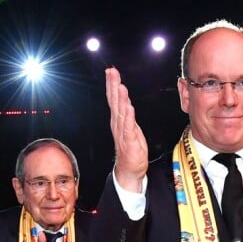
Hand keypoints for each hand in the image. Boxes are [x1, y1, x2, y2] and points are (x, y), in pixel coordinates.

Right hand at [105, 67, 147, 190]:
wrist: (130, 170)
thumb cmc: (131, 148)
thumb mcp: (130, 127)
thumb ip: (126, 114)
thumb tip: (125, 100)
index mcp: (118, 120)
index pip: (114, 99)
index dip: (112, 84)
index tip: (111, 71)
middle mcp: (118, 124)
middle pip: (115, 102)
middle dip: (113, 86)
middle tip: (112, 72)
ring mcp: (123, 132)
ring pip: (121, 112)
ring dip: (120, 99)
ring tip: (120, 86)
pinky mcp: (129, 141)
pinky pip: (129, 127)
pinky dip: (128, 117)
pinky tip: (128, 107)